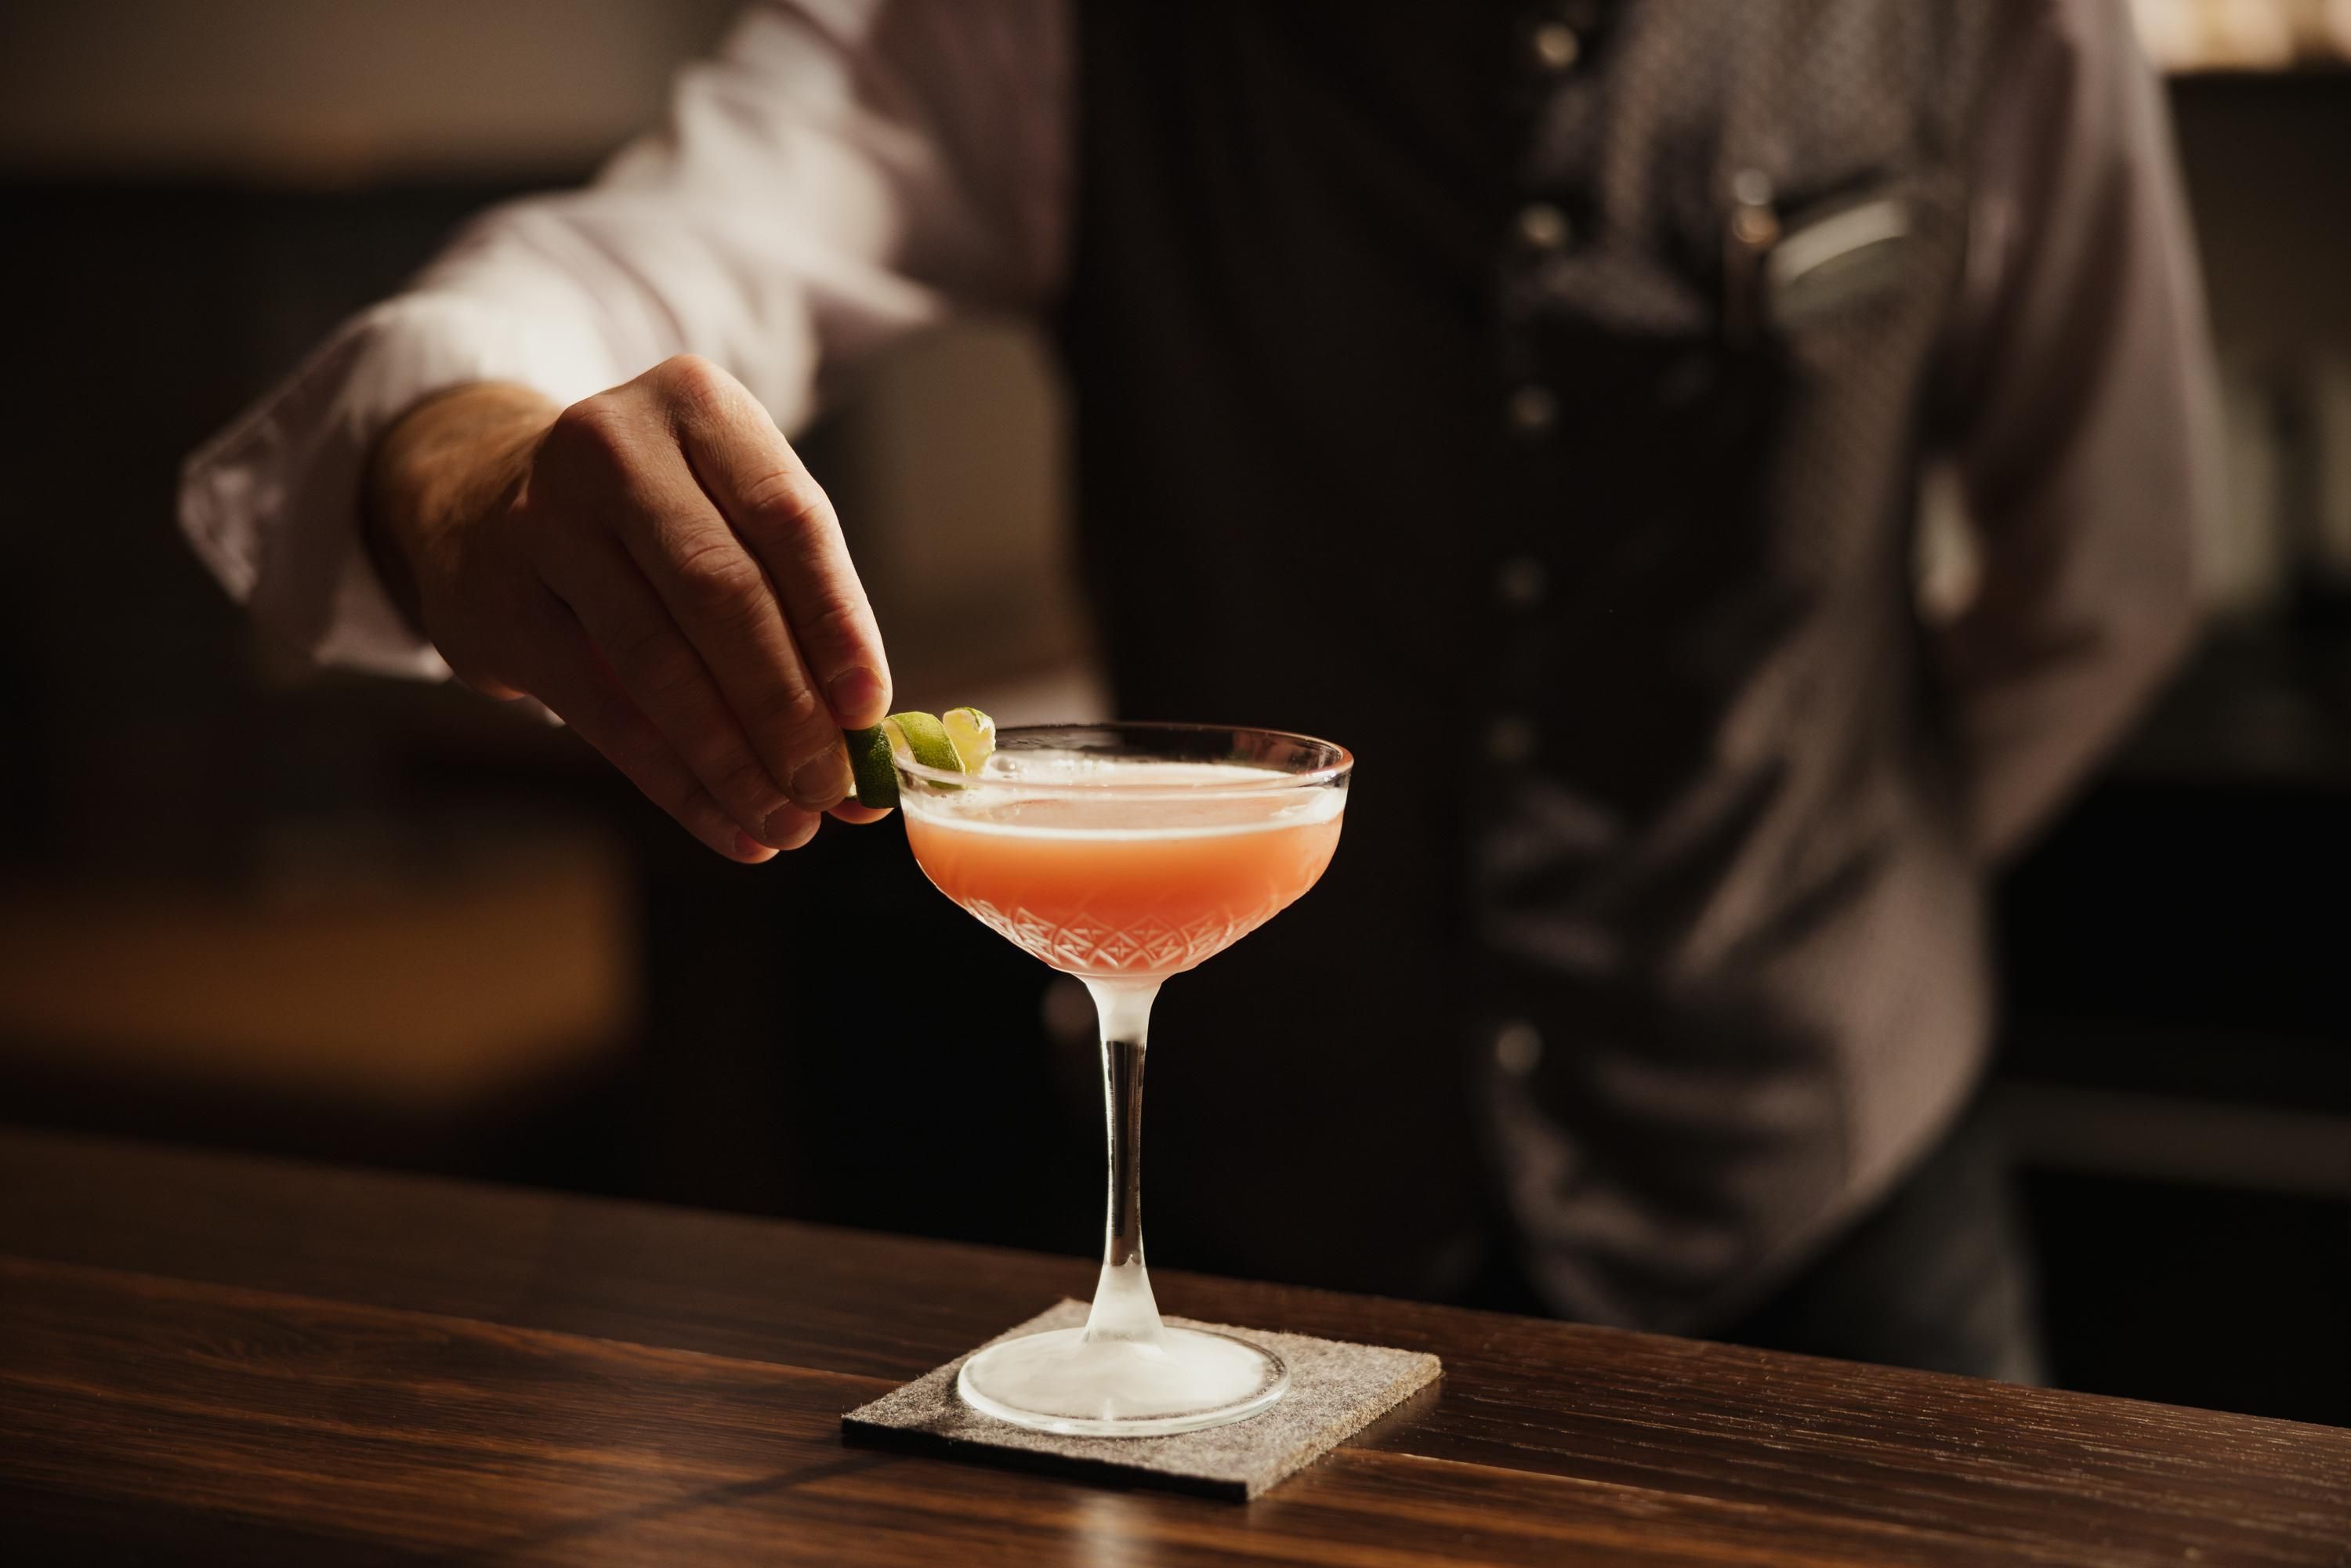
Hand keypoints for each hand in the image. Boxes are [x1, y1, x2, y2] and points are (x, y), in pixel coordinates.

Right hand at [364, 356, 893, 861]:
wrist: (481, 501)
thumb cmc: (655, 524)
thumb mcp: (730, 519)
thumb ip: (802, 613)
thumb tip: (872, 749)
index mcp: (698, 407)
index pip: (789, 519)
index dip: (837, 622)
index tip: (871, 711)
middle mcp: (614, 448)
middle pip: (723, 593)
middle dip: (788, 707)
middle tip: (834, 789)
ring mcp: (544, 522)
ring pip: (658, 662)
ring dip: (735, 759)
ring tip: (790, 823)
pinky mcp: (501, 605)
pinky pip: (604, 712)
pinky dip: (678, 782)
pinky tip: (731, 827)